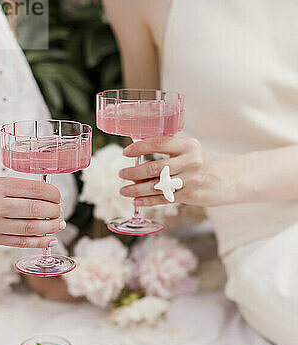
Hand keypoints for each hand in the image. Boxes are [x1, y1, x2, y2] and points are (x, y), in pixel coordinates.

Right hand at [0, 177, 63, 246]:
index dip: (53, 194)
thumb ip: (14, 189)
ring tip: (58, 224)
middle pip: (36, 209)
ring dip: (50, 227)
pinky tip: (50, 239)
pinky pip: (20, 242)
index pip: (35, 189)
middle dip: (54, 211)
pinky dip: (39, 242)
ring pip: (31, 228)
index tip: (57, 196)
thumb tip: (44, 196)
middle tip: (59, 211)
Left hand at [119, 137, 234, 207]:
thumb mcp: (188, 150)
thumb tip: (137, 154)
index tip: (126, 152)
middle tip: (122, 174)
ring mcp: (189, 180)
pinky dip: (148, 200)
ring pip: (157, 185)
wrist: (223, 180)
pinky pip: (163, 198)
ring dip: (137, 189)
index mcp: (187, 145)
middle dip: (134, 172)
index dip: (140, 148)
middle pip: (155, 167)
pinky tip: (136, 201)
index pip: (159, 143)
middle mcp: (190, 161)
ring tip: (124, 190)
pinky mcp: (189, 195)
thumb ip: (167, 150)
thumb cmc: (199, 163)